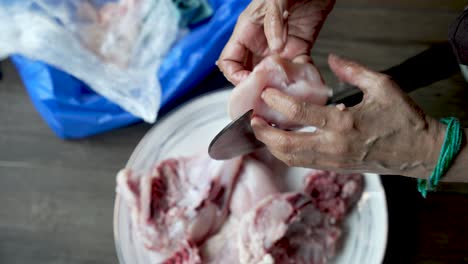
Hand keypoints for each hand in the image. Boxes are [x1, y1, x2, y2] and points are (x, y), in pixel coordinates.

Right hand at [217, 0, 334, 84]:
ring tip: (286, 92)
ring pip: (273, 76)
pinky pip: (296, 69)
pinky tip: (306, 82)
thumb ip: (273, 21)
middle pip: (249, 74)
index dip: (235, 76)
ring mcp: (279, 49)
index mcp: (246, 32)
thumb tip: (275, 47)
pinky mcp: (298, 49)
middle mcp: (260, 43)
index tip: (249, 84)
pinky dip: (301, 78)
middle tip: (268, 94)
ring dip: (279, 85)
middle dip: (257, 86)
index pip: (229, 61)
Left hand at [251, 54, 445, 177]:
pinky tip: (280, 142)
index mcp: (344, 123)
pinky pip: (303, 163)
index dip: (278, 103)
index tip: (266, 94)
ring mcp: (333, 161)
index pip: (300, 113)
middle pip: (286, 144)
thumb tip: (332, 59)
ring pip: (291, 158)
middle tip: (253, 119)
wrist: (419, 153)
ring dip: (271, 145)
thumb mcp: (382, 86)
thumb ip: (353, 71)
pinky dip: (286, 153)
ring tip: (261, 130)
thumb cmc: (403, 120)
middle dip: (264, 133)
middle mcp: (334, 146)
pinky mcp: (335, 168)